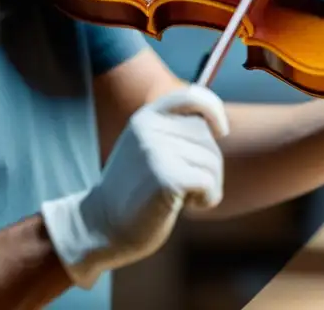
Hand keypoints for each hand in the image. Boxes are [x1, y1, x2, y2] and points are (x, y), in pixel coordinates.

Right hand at [40, 85, 227, 288]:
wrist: (102, 227)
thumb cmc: (135, 191)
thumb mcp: (148, 150)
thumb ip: (175, 132)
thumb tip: (220, 125)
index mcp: (145, 117)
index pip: (191, 96)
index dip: (213, 109)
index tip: (222, 131)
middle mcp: (149, 129)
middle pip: (207, 136)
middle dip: (208, 163)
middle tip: (184, 184)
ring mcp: (155, 152)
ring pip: (212, 161)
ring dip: (208, 184)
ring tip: (179, 196)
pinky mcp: (166, 178)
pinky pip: (209, 182)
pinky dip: (208, 198)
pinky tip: (185, 206)